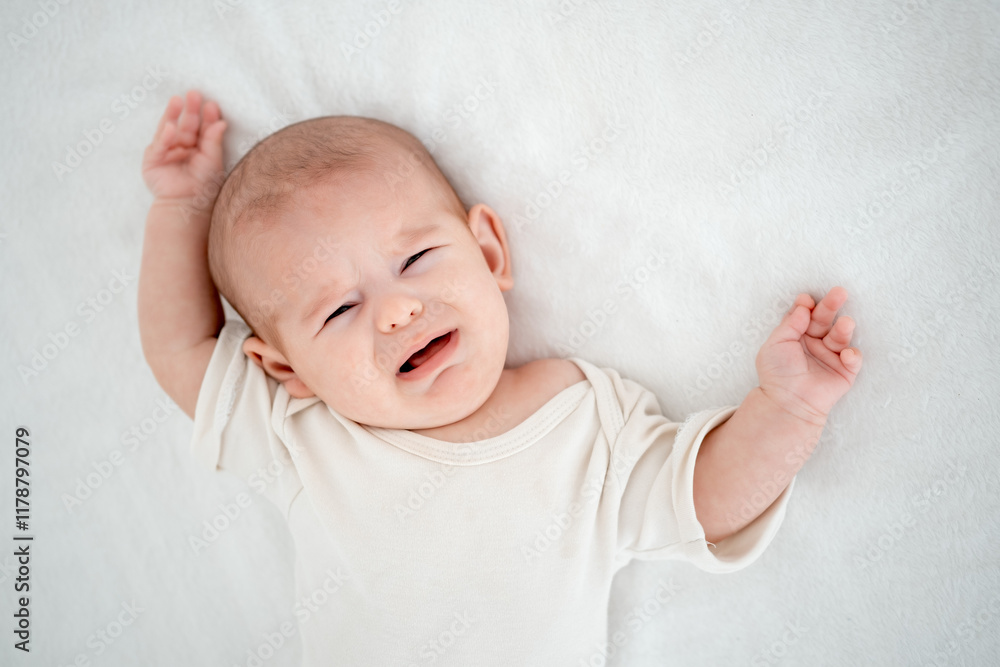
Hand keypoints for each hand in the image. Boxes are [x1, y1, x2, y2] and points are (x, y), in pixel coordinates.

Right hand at [142, 90, 226, 214]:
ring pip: (170, 128)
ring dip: (173, 114)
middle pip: (187, 124)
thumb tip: (222, 122)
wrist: (187, 205)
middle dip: (190, 109)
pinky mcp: (153, 158)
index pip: (203, 128)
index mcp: (199, 147)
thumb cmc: (203, 186)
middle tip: (194, 93)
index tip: (212, 104)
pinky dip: (165, 136)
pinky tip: (171, 127)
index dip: (207, 116)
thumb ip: (214, 141)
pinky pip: (160, 144)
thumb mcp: (212, 161)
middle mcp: (183, 146)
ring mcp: (167, 151)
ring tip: (177, 100)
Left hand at [755, 286, 862, 425]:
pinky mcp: (844, 371)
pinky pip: (853, 359)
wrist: (787, 402)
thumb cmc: (777, 373)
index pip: (805, 315)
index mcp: (797, 335)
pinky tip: (846, 354)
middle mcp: (815, 343)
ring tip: (846, 323)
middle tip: (839, 293)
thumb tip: (804, 305)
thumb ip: (790, 323)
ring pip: (841, 336)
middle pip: (825, 320)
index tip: (806, 300)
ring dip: (844, 328)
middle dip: (831, 306)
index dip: (807, 306)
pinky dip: (853, 355)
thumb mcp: (776, 343)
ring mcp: (830, 356)